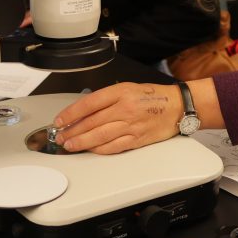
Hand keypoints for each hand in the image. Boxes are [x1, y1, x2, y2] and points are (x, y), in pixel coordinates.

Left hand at [53, 82, 183, 152]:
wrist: (177, 107)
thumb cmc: (154, 97)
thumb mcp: (128, 88)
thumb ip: (107, 98)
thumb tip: (84, 111)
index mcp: (121, 92)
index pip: (89, 103)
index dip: (71, 113)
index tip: (60, 120)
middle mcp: (125, 108)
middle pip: (91, 122)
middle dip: (72, 130)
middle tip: (60, 136)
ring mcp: (131, 126)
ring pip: (99, 136)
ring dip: (81, 142)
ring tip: (69, 145)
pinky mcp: (137, 140)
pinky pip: (113, 147)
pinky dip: (98, 149)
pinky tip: (89, 150)